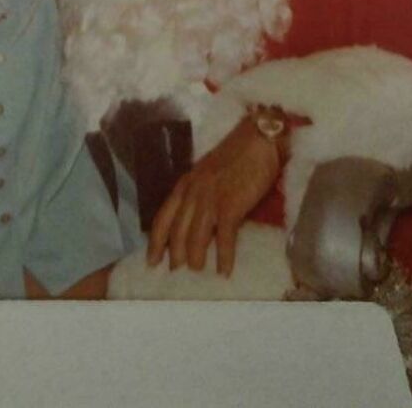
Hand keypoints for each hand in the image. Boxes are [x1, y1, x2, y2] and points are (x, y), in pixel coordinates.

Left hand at [147, 115, 282, 275]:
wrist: (259, 139)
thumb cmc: (237, 155)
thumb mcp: (208, 174)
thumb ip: (200, 194)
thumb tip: (198, 224)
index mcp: (185, 183)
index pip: (162, 217)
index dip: (155, 241)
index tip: (151, 261)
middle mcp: (193, 191)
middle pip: (176, 230)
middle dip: (174, 254)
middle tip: (175, 272)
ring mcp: (211, 198)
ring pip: (196, 236)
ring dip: (196, 258)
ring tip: (198, 272)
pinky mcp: (231, 203)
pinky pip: (224, 237)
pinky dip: (224, 256)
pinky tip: (224, 271)